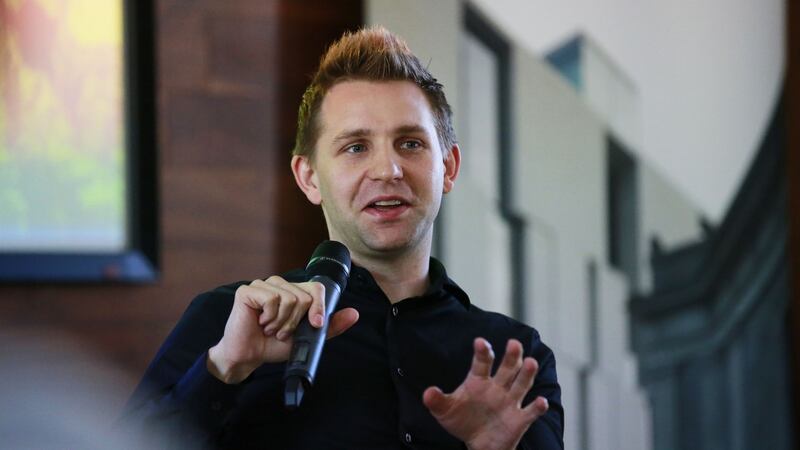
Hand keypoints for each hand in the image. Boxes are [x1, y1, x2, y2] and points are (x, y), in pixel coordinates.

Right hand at [207, 276, 358, 383]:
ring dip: (282, 322)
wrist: (249, 356)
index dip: (318, 307)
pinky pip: (272, 299)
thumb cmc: (274, 345)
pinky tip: (261, 323)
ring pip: (290, 298)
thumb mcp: (307, 337)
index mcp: (294, 291)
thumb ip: (329, 326)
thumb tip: (354, 314)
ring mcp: (264, 285)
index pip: (316, 288)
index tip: (314, 325)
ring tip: (271, 329)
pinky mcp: (248, 291)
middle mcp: (280, 285)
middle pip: (304, 296)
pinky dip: (270, 317)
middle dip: (296, 322)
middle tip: (282, 331)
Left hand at [423, 338, 548, 449]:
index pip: (481, 363)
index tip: (480, 342)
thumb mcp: (445, 411)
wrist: (478, 443)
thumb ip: (437, 401)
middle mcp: (497, 387)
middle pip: (507, 368)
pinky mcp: (520, 419)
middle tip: (514, 344)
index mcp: (478, 380)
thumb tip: (427, 393)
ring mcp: (510, 401)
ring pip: (521, 384)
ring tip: (530, 362)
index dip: (482, 352)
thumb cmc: (461, 420)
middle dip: (511, 356)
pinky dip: (537, 407)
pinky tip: (540, 402)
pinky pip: (530, 412)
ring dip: (526, 374)